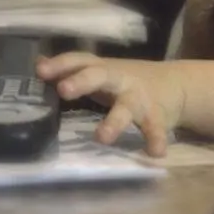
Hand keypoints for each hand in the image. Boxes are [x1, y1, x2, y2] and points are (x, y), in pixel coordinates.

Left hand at [36, 53, 184, 157]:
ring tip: (102, 138)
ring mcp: (138, 97)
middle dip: (82, 81)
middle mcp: (119, 79)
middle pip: (100, 75)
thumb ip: (72, 70)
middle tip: (64, 90)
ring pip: (126, 107)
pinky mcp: (157, 115)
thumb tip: (38, 62)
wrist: (175, 84)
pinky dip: (156, 139)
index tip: (40, 70)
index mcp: (102, 69)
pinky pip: (156, 128)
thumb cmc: (126, 80)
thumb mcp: (100, 71)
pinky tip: (155, 153)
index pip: (79, 61)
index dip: (60, 64)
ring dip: (114, 121)